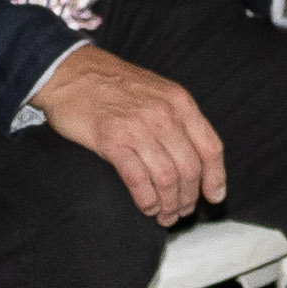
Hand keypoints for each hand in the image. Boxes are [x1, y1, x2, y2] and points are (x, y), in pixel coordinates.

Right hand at [31, 42, 231, 223]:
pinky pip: (138, 179)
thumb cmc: (113, 84)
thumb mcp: (157, 91)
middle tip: (180, 212)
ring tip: (163, 215)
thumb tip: (194, 157)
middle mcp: (164, 114)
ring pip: (167, 178)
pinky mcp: (112, 140)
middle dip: (188, 198)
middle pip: (190, 168)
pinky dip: (146, 199)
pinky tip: (146, 207)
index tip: (214, 197)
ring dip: (168, 204)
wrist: (70, 71)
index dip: (216, 177)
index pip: (210, 147)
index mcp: (180, 102)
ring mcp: (138, 126)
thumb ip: (177, 118)